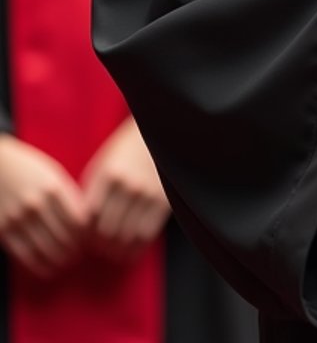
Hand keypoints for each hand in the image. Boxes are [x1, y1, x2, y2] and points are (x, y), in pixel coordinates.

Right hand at [0, 133, 87, 277]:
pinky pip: (25, 255)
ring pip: (45, 250)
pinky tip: (48, 268)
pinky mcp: (3, 230)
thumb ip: (69, 197)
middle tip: (80, 255)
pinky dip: (39, 265)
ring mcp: (18, 218)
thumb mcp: (53, 175)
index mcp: (53, 188)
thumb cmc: (30, 169)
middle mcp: (36, 204)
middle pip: (63, 237)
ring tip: (67, 263)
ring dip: (60, 261)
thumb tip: (86, 224)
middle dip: (75, 250)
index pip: (78, 220)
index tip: (90, 240)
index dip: (87, 235)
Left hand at [80, 119, 170, 261]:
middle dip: (100, 246)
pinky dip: (136, 249)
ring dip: (117, 251)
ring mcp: (147, 193)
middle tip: (98, 251)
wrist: (160, 133)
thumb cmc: (126, 151)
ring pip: (127, 236)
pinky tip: (130, 252)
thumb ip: (92, 191)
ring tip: (113, 254)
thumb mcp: (104, 163)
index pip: (90, 216)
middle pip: (107, 229)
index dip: (85, 233)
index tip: (84, 240)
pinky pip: (147, 234)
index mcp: (109, 174)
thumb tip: (81, 226)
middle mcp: (127, 185)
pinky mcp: (164, 200)